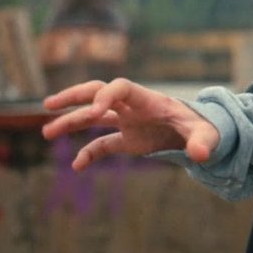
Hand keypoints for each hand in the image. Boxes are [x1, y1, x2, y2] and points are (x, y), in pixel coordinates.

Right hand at [41, 78, 219, 170]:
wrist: (202, 132)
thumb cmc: (204, 127)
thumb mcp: (207, 133)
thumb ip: (202, 141)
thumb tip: (200, 156)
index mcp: (149, 100)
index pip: (121, 87)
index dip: (106, 95)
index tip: (95, 111)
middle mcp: (133, 107)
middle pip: (98, 92)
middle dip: (74, 96)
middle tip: (49, 104)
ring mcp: (129, 122)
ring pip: (93, 117)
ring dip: (70, 122)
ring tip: (46, 133)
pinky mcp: (129, 139)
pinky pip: (103, 145)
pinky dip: (89, 154)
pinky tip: (76, 166)